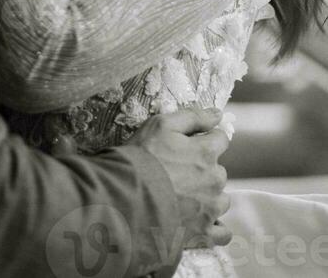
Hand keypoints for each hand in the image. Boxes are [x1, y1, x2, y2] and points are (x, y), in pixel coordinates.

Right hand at [126, 106, 231, 250]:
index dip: (206, 139)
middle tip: (179, 172)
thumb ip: (193, 117)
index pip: (220, 140)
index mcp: (206, 152)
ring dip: (209, 198)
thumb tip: (218, 113)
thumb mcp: (161, 125)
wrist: (126, 199)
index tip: (192, 144)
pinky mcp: (203, 234)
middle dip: (205, 170)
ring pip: (221, 200)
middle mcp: (214, 181)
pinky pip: (221, 234)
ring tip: (184, 198)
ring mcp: (210, 209)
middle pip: (219, 171)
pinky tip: (199, 223)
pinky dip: (214, 228)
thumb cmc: (142, 158)